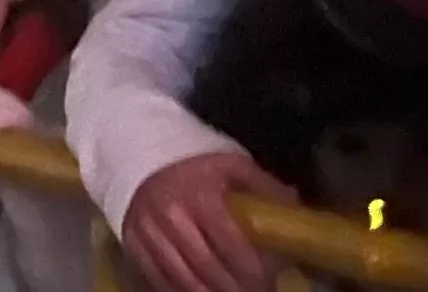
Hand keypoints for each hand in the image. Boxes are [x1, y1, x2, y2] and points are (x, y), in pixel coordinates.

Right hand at [123, 152, 297, 291]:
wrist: (141, 150)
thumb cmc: (194, 161)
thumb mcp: (233, 164)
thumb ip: (263, 186)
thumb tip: (294, 209)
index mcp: (200, 196)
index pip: (231, 245)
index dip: (254, 270)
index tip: (270, 280)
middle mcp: (171, 216)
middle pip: (207, 268)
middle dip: (235, 288)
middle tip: (255, 291)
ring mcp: (148, 231)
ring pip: (181, 278)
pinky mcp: (132, 240)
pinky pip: (156, 276)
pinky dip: (178, 290)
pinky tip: (198, 290)